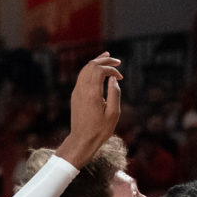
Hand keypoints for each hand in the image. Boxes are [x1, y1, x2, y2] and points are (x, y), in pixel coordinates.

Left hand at [57, 53, 121, 167]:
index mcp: (92, 93)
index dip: (112, 70)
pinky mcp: (75, 95)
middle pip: (91, 65)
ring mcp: (77, 91)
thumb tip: (113, 79)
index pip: (100, 70)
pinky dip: (91, 69)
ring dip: (96, 62)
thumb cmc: (100, 129)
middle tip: (117, 61)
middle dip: (104, 60)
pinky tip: (98, 69)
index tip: (120, 78)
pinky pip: (82, 76)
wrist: (82, 139)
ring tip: (107, 57)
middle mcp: (82, 89)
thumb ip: (115, 93)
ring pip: (85, 69)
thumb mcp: (113, 113)